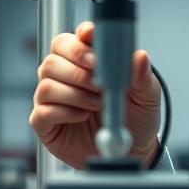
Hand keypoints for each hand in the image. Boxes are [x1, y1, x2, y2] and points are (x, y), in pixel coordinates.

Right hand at [29, 20, 161, 169]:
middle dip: (78, 68)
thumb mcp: (147, 96)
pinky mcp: (47, 123)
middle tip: (99, 82)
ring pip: (46, 83)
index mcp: (89, 64)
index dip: (80, 38)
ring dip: (75, 93)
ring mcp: (54, 99)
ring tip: (98, 103)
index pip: (73, 40)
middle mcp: (67, 77)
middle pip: (54, 58)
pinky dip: (64, 112)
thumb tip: (139, 55)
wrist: (133, 150)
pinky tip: (82, 116)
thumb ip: (141, 76)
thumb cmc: (137, 118)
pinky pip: (42, 111)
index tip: (90, 37)